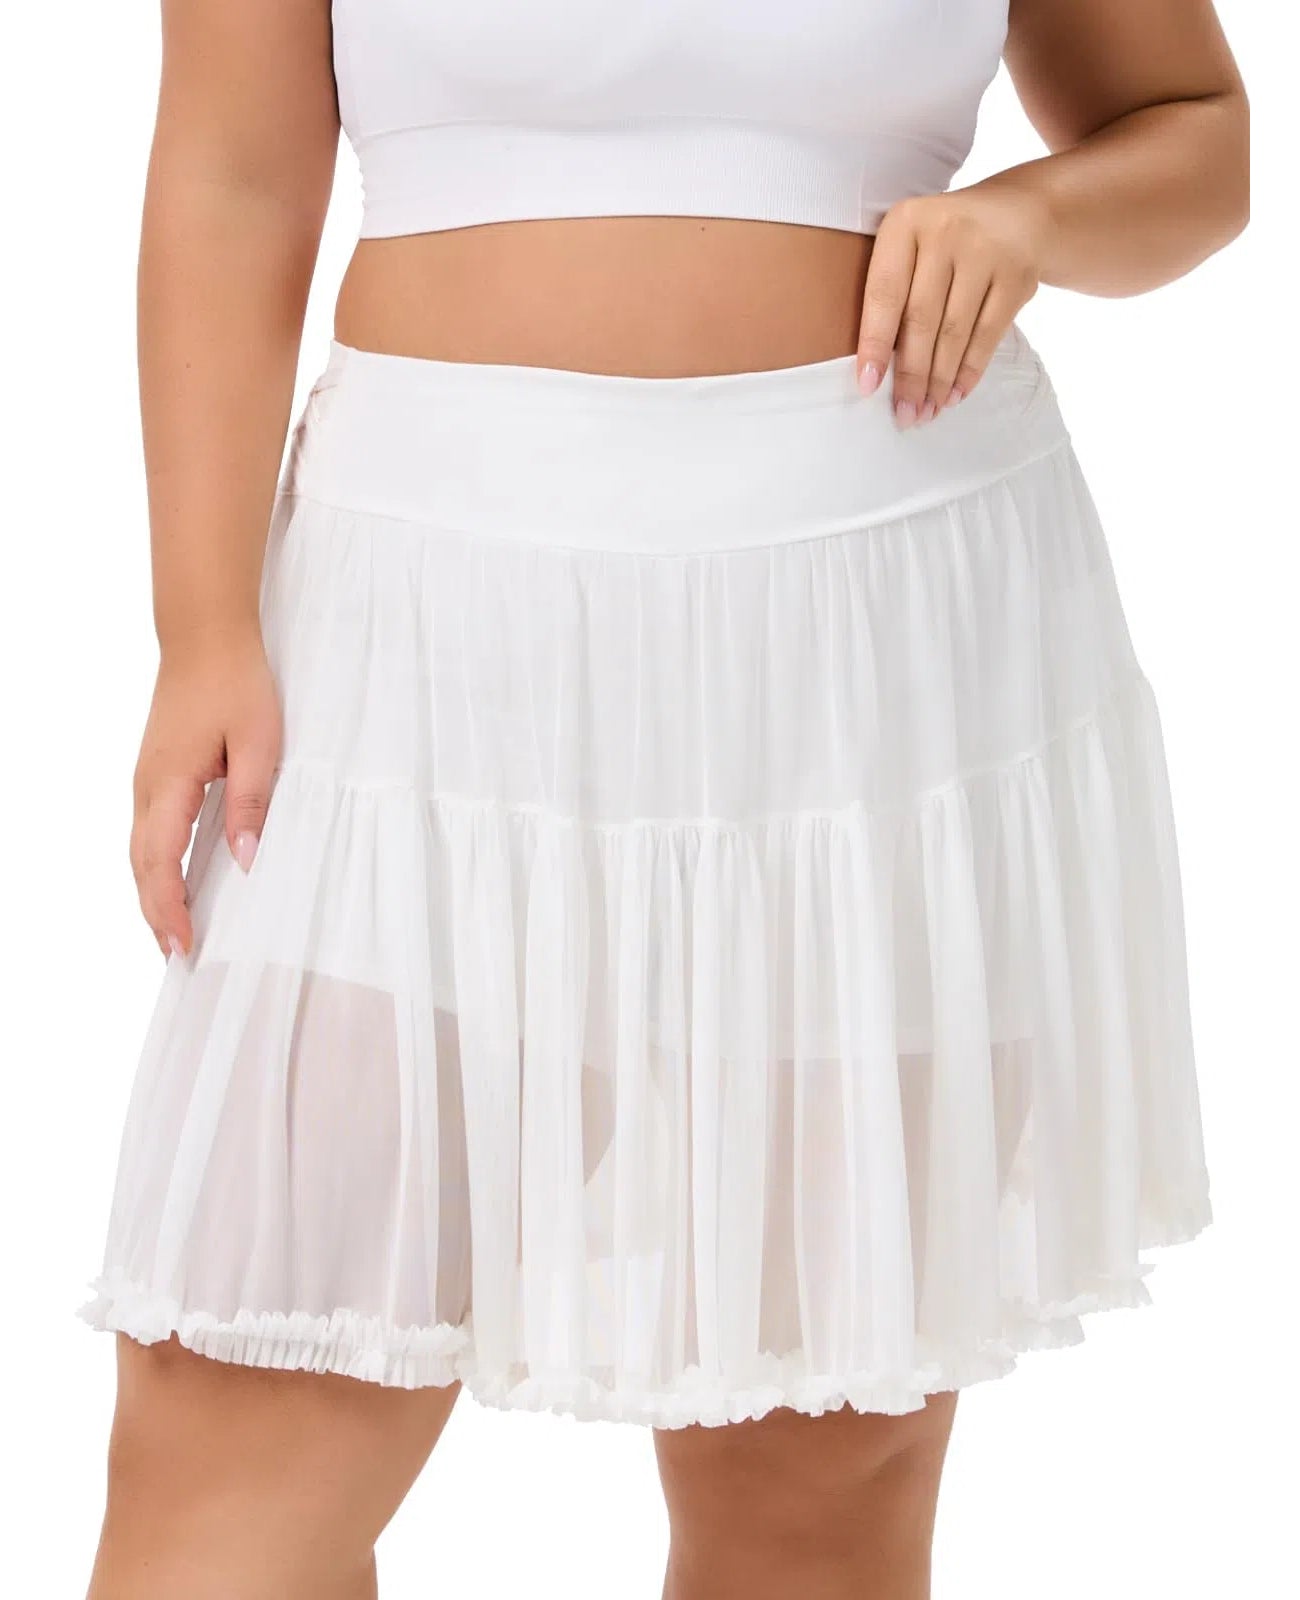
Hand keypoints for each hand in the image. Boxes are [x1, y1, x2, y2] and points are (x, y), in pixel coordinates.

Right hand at [130, 623, 282, 959]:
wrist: (205, 637)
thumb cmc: (235, 684)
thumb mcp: (257, 744)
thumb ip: (250, 803)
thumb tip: (246, 860)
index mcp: (168, 783)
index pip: (161, 862)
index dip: (170, 909)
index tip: (184, 946)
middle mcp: (146, 787)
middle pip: (142, 866)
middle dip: (156, 915)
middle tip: (179, 959)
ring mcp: (145, 780)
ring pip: (140, 852)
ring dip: (154, 895)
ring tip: (174, 935)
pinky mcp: (155, 774)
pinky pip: (149, 833)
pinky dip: (157, 868)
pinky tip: (175, 885)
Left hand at [855, 179, 1049, 426]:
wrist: (1017, 213)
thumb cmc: (944, 244)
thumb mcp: (912, 246)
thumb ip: (893, 292)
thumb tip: (876, 372)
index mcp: (906, 221)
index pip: (884, 294)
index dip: (875, 345)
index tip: (867, 387)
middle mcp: (947, 230)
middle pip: (922, 319)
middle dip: (911, 376)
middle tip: (904, 415)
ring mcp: (987, 250)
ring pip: (955, 332)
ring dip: (940, 380)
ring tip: (927, 411)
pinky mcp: (1018, 275)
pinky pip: (989, 334)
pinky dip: (970, 370)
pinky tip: (956, 394)